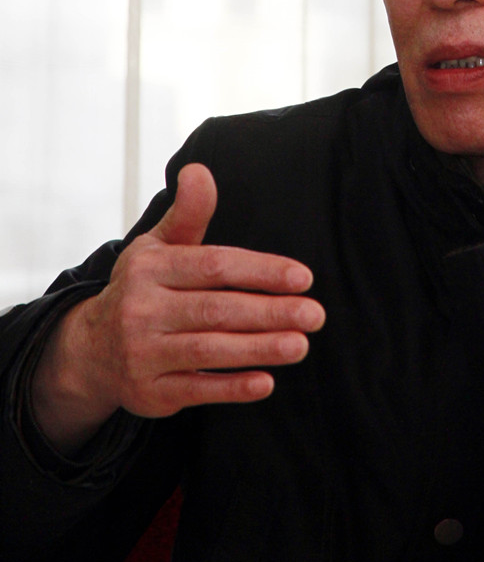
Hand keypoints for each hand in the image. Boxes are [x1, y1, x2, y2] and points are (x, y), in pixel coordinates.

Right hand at [31, 164, 324, 451]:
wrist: (91, 351)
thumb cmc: (143, 289)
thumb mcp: (158, 246)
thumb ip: (188, 213)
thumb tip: (198, 170)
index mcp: (151, 268)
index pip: (214, 266)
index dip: (260, 270)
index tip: (302, 277)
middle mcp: (142, 310)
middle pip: (217, 309)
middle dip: (270, 312)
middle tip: (315, 314)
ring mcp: (143, 353)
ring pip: (209, 350)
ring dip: (259, 348)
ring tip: (301, 345)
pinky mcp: (149, 392)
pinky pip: (196, 389)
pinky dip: (231, 389)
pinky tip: (266, 383)